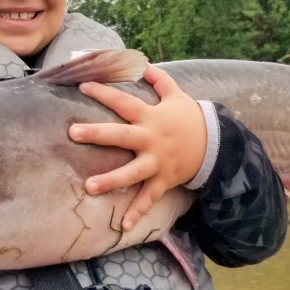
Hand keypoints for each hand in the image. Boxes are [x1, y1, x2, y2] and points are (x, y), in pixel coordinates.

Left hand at [68, 65, 205, 230]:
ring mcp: (157, 162)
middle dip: (97, 134)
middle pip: (122, 136)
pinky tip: (123, 226)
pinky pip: (149, 198)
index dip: (104, 93)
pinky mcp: (163, 180)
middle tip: (73, 132)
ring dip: (111, 180)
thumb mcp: (177, 95)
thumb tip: (144, 63)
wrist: (216, 145)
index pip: (124, 102)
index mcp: (151, 117)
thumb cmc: (190, 119)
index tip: (82, 86)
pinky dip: (137, 212)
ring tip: (88, 187)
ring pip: (132, 173)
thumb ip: (159, 80)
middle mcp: (151, 140)